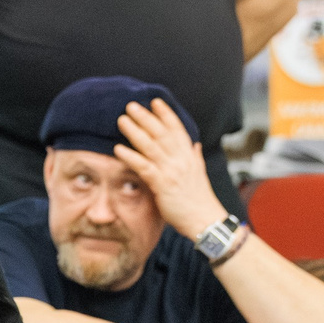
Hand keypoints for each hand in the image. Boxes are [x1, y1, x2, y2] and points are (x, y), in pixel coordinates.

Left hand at [114, 99, 223, 234]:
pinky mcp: (162, 184)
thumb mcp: (199, 173)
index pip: (177, 129)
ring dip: (135, 131)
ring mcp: (171, 171)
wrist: (205, 220)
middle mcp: (181, 159)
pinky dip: (130, 156)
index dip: (166, 114)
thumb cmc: (199, 199)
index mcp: (189, 155)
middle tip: (131, 105)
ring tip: (122, 120)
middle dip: (146, 117)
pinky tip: (118, 149)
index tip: (155, 102)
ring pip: (150, 146)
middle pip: (161, 132)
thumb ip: (194, 157)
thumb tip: (194, 144)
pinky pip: (144, 167)